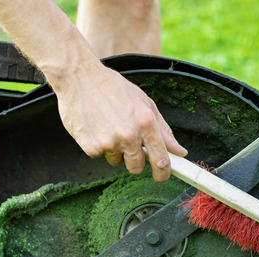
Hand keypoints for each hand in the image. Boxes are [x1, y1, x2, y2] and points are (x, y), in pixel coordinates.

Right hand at [53, 65, 187, 181]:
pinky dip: (98, 145)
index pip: (161, 160)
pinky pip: (99, 155)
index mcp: (146, 123)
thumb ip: (163, 130)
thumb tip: (179, 151)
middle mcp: (128, 135)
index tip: (162, 175)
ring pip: (116, 161)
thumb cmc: (113, 88)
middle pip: (137, 167)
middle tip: (127, 141)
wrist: (79, 78)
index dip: (163, 173)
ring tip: (108, 126)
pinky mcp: (90, 147)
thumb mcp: (144, 103)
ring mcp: (108, 143)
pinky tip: (95, 127)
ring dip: (114, 150)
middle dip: (134, 159)